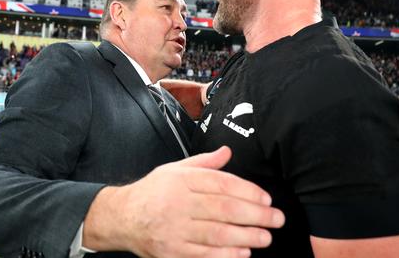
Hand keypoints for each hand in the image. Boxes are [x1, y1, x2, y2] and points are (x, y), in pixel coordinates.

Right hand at [83, 146, 283, 257]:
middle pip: (224, 209)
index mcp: (182, 180)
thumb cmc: (153, 192)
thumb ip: (204, 162)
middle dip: (255, 215)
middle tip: (276, 219)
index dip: (247, 191)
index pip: (221, 184)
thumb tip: (228, 151)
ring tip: (266, 237)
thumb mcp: (175, 170)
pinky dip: (225, 256)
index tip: (266, 199)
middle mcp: (178, 203)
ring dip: (246, 236)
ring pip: (217, 234)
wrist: (122, 217)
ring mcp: (174, 229)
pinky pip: (203, 254)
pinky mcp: (171, 251)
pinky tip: (243, 253)